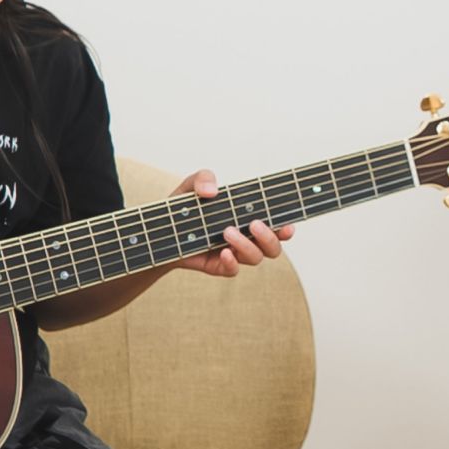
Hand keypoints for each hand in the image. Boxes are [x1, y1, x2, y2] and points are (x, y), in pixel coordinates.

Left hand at [169, 169, 293, 278]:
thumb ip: (202, 178)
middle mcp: (246, 238)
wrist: (160, 231)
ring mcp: (234, 253)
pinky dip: (232, 262)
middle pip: (274, 247)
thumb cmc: (182, 208)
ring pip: (256, 258)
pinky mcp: (219, 266)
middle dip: (270, 237)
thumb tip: (213, 190)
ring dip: (247, 245)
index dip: (287, 228)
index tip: (288, 225)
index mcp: (248, 218)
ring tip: (227, 232)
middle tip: (254, 224)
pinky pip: (234, 270)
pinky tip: (223, 252)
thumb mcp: (190, 186)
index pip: (276, 225)